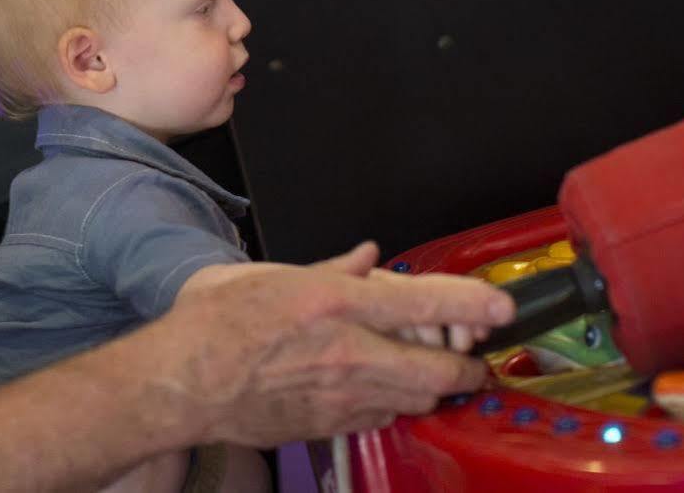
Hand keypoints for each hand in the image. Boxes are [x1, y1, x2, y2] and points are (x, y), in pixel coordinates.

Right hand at [152, 242, 511, 446]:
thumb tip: (367, 258)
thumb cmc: (213, 324)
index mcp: (333, 302)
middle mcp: (348, 352)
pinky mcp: (331, 426)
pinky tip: (383, 390)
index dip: (474, 304)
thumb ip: (328, 267)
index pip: (425, 300)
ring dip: (436, 385)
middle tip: (470, 353)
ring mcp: (342, 395)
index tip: (502, 306)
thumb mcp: (268, 273)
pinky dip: (397, 404)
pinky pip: (386, 418)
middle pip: (439, 367)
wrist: (181, 384)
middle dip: (467, 363)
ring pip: (419, 398)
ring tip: (433, 370)